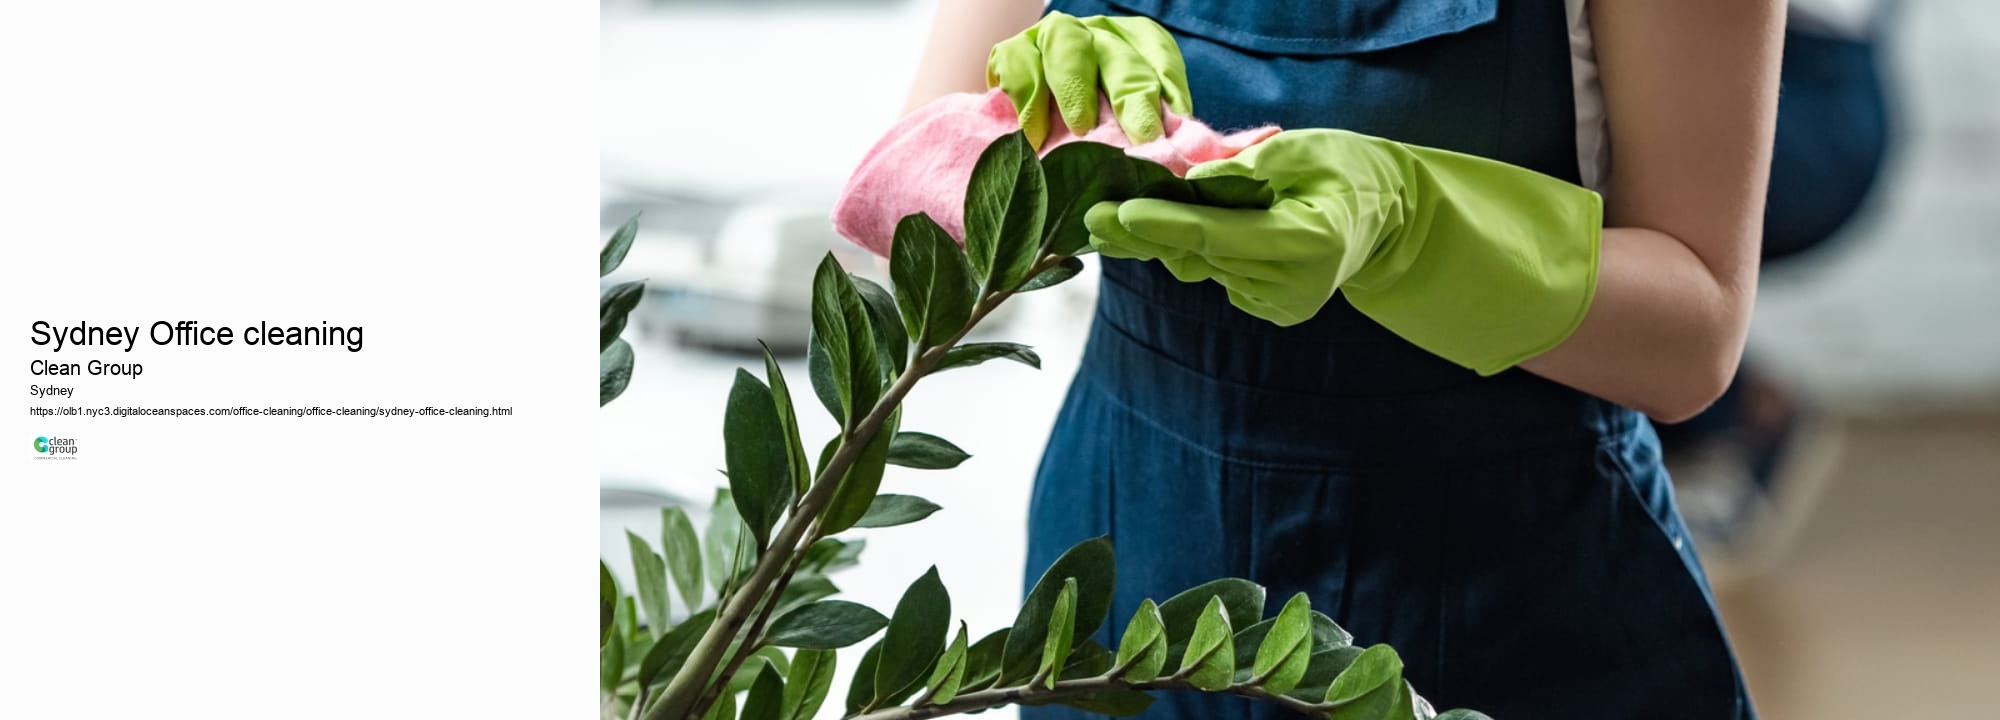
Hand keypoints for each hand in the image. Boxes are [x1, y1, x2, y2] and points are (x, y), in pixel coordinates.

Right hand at [987, 12, 1191, 148]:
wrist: (1034, 135)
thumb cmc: (1097, 135)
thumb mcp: (1132, 131)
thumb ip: (1156, 138)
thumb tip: (1187, 164)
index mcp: (1139, 47)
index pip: (1159, 62)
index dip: (1167, 95)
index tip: (1172, 132)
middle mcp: (1100, 34)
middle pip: (1117, 56)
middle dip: (1131, 97)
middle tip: (1140, 137)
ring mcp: (1055, 37)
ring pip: (1066, 44)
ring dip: (1075, 89)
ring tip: (1081, 130)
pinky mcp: (1015, 49)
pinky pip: (1018, 59)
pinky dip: (1025, 96)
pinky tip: (1032, 135)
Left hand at [1085, 129, 1403, 325]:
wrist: (1389, 216)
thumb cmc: (1347, 169)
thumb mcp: (1305, 149)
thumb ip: (1247, 168)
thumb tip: (1186, 181)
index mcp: (1313, 242)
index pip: (1223, 234)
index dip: (1170, 223)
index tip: (1120, 213)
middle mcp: (1297, 286)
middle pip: (1205, 255)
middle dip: (1146, 234)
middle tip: (1090, 217)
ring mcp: (1285, 305)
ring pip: (1205, 268)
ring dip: (1161, 242)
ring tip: (1110, 221)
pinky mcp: (1274, 310)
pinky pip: (1219, 275)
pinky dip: (1192, 251)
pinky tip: (1162, 232)